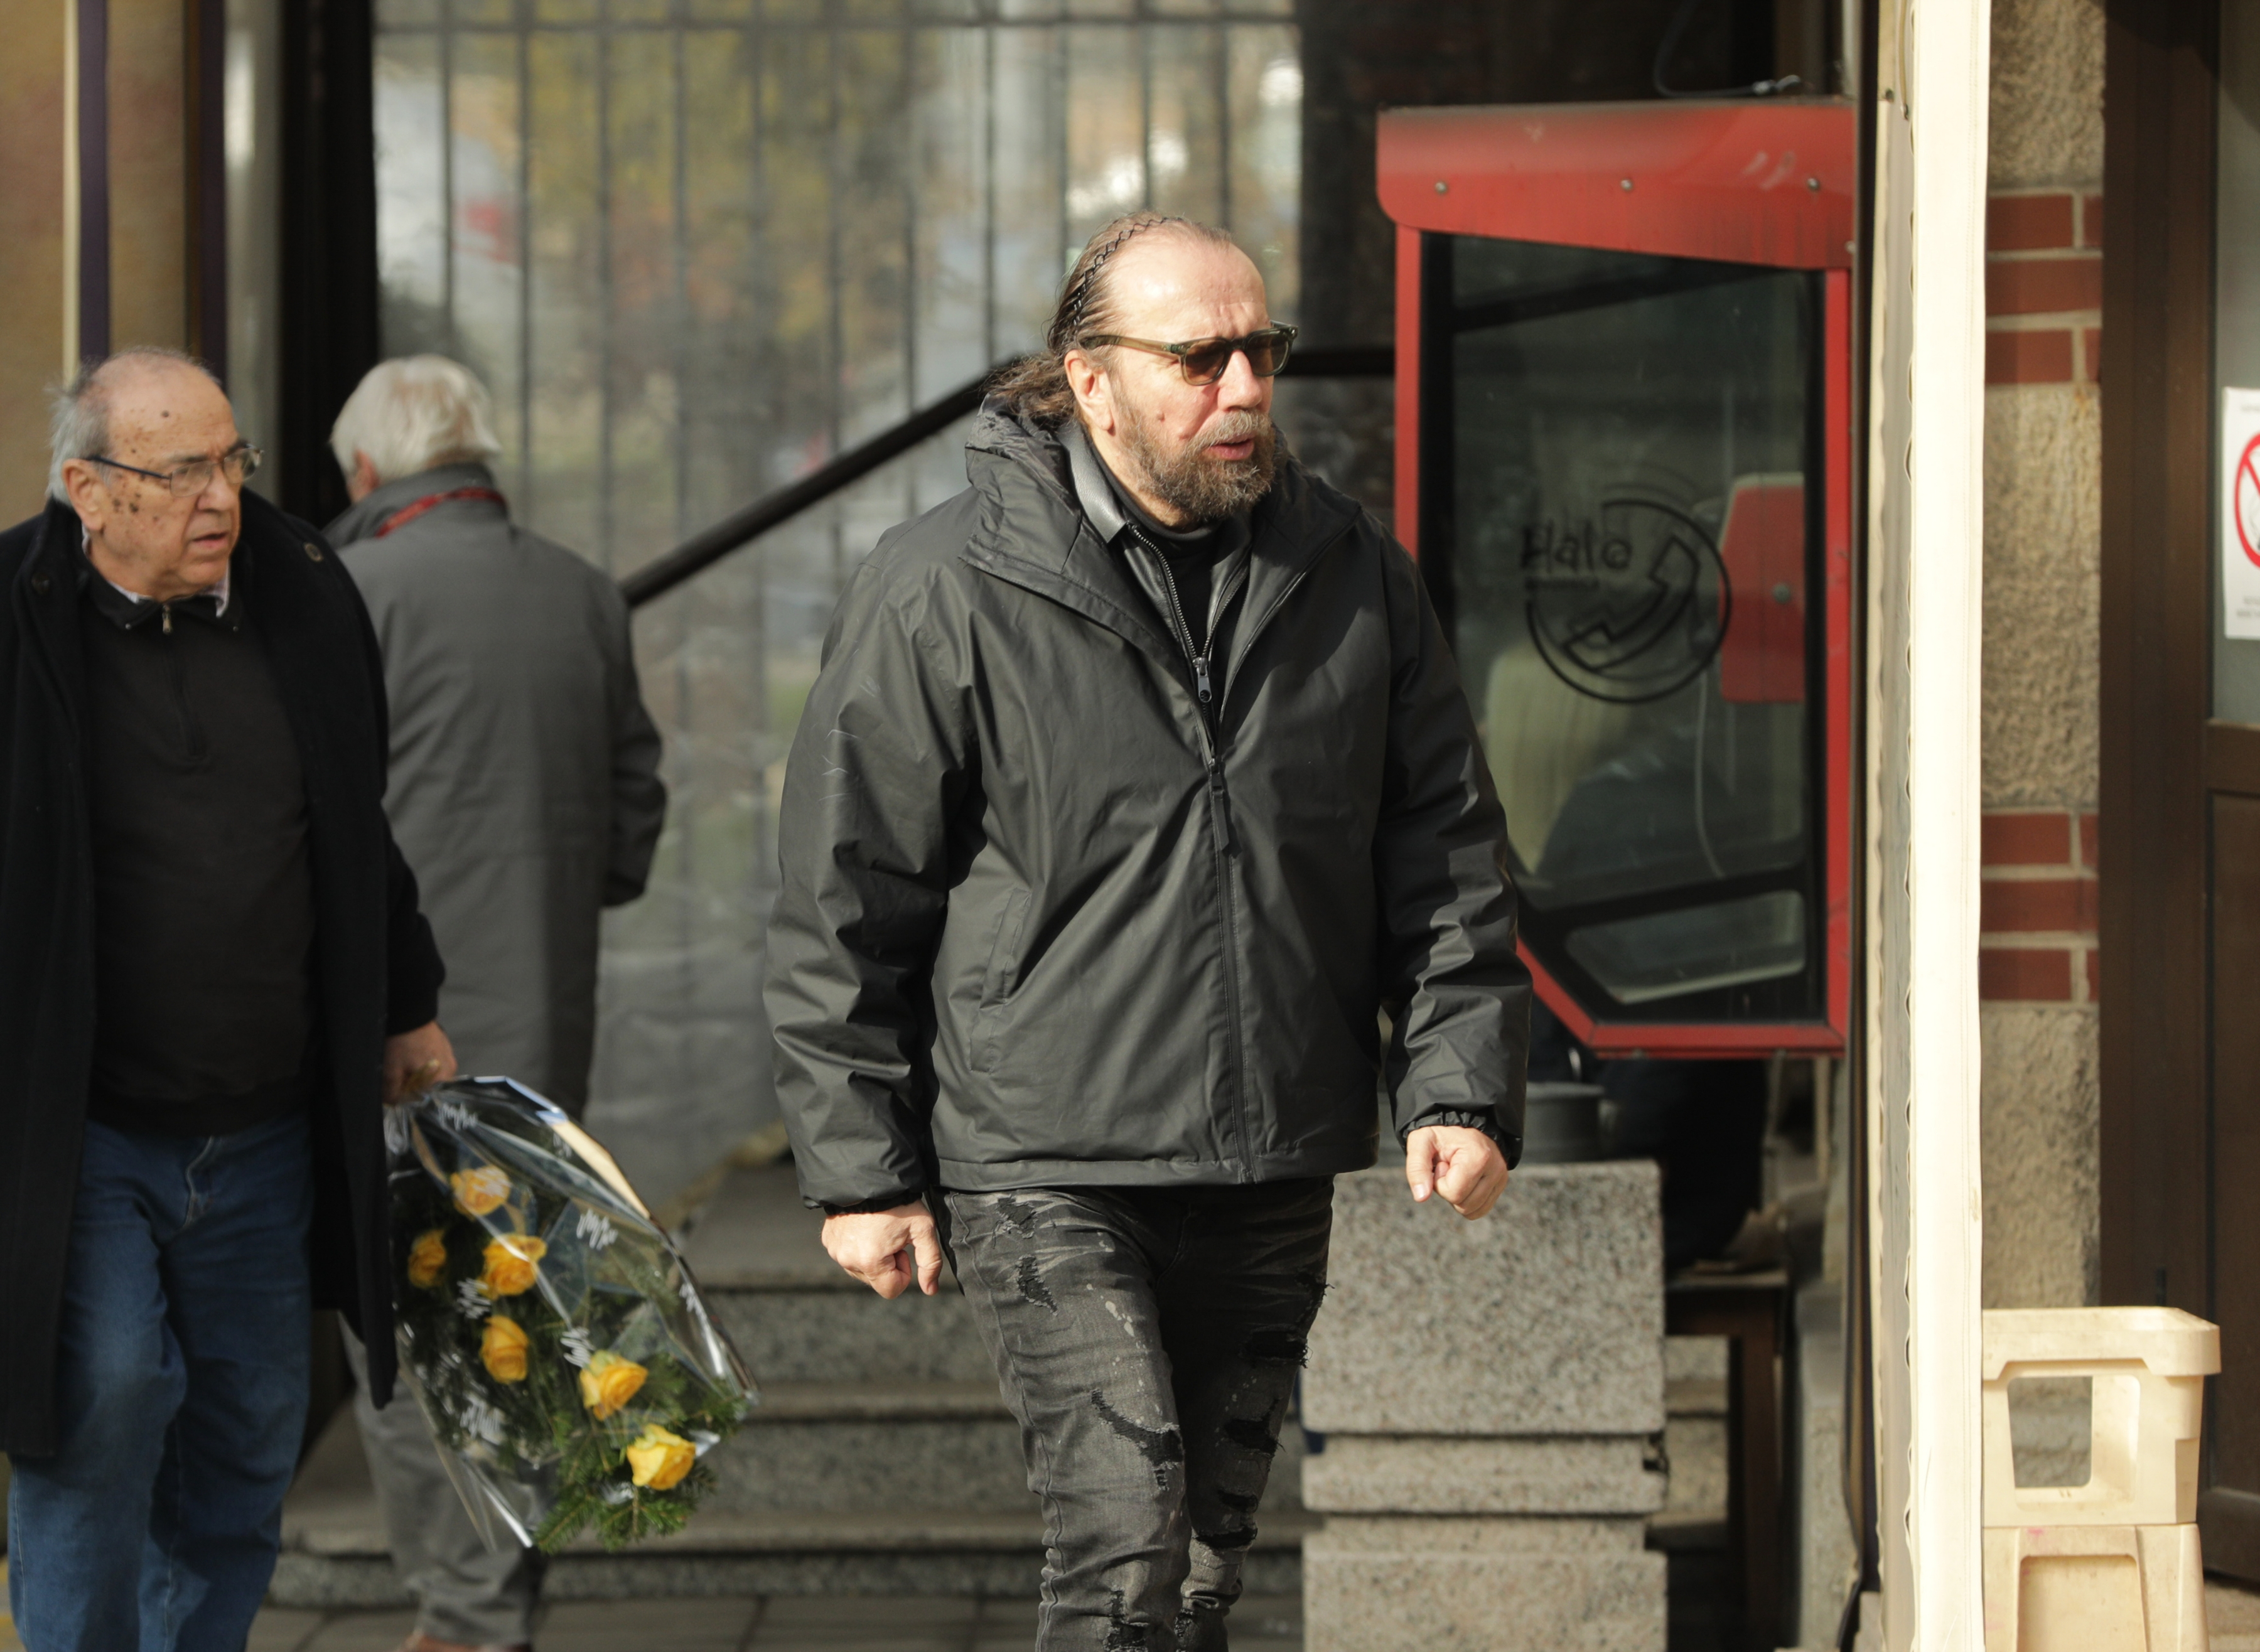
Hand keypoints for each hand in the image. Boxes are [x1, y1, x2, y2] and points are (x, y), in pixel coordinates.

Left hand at [383, 1021, 456, 1105]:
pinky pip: (434, 1061)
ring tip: (402, 1063)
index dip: (408, 1098)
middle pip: (430, 1087)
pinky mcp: (444, 1044)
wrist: (408, 1011)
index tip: (395, 1091)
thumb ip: (393, 1092)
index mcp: (441, 1078)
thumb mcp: (391, 1071)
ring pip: (431, 1074)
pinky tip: (410, 1054)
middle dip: (413, 1086)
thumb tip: (394, 1102)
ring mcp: (449, 1054)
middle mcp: (451, 1068)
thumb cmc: (401, 1043)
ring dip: (417, 1073)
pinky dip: (422, 1062)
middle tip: (397, 1077)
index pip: (425, 1100)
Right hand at [822, 1203, 944, 1299]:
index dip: (903, 1271)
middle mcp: (847, 1259)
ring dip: (872, 1256)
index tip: (903, 1248)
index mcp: (871, 1261)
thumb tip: (930, 1290)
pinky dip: (858, 1246)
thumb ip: (930, 1262)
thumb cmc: (899, 1202)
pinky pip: (847, 1255)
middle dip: (888, 1264)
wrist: (870, 1173)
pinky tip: (865, 1226)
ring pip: (861, 1269)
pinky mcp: (827, 1240)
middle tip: (891, 1236)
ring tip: (878, 1230)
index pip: (891, 1290)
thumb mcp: (923, 1229)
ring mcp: (835, 1250)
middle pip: (876, 1280)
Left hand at [1405, 1124, 1509, 1218]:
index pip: (1454, 1194)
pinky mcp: (1500, 1184)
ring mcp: (1500, 1178)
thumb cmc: (1439, 1132)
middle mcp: (1496, 1169)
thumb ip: (1417, 1168)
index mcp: (1479, 1157)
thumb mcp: (1420, 1142)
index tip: (1440, 1163)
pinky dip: (1468, 1200)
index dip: (1439, 1182)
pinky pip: (1481, 1209)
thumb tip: (1421, 1197)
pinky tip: (1464, 1180)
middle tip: (1448, 1167)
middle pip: (1464, 1205)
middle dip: (1449, 1189)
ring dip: (1458, 1195)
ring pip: (1473, 1211)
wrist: (1459, 1122)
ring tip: (1456, 1171)